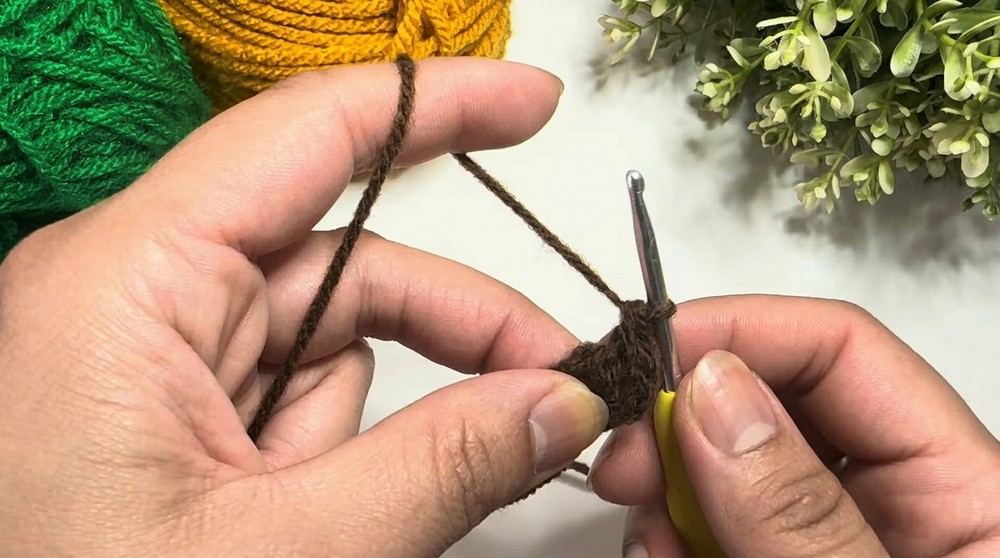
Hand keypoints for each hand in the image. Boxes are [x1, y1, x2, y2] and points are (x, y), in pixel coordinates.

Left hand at [0, 58, 609, 556]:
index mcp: (128, 282)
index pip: (306, 136)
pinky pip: (292, 398)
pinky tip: (299, 525)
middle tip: (561, 385)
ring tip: (331, 527)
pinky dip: (328, 457)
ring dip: (372, 428)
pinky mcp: (166, 410)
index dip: (435, 106)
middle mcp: (134, 295)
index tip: (534, 104)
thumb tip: (560, 403)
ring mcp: (151, 355)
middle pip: (347, 260)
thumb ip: (439, 468)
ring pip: (329, 343)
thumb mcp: (283, 553)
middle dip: (459, 325)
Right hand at [588, 295, 999, 557]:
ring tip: (649, 541)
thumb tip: (713, 389)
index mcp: (961, 489)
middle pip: (770, 404)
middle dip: (682, 419)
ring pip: (724, 468)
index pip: (845, 351)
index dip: (742, 332)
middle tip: (623, 463)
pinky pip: (710, 527)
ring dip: (666, 490)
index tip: (648, 357)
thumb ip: (800, 510)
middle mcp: (893, 501)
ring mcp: (827, 541)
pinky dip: (670, 536)